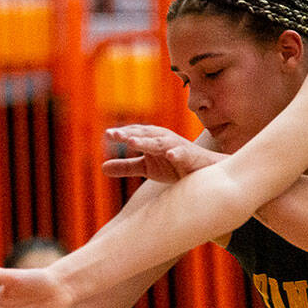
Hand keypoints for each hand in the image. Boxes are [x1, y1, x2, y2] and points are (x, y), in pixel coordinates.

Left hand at [103, 125, 224, 182]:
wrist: (205, 173)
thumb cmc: (174, 167)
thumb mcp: (147, 168)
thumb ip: (126, 166)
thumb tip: (102, 167)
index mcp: (153, 140)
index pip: (135, 134)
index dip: (122, 134)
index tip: (107, 135)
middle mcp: (164, 140)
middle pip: (145, 134)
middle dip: (130, 134)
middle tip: (113, 134)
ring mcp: (178, 147)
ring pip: (160, 143)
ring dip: (147, 141)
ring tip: (132, 141)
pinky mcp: (190, 157)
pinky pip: (183, 155)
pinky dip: (177, 153)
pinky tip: (169, 155)